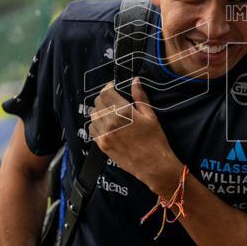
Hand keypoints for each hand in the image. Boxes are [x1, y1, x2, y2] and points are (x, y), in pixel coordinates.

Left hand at [89, 77, 181, 195]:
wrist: (153, 164)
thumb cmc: (155, 140)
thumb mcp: (150, 115)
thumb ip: (140, 97)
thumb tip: (135, 81)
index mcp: (124, 112)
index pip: (106, 93)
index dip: (108, 87)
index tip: (112, 86)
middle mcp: (111, 121)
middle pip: (97, 102)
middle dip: (104, 98)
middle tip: (112, 99)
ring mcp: (104, 134)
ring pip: (93, 115)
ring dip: (99, 110)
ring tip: (109, 112)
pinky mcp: (102, 144)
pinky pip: (92, 129)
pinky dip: (96, 124)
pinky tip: (105, 124)